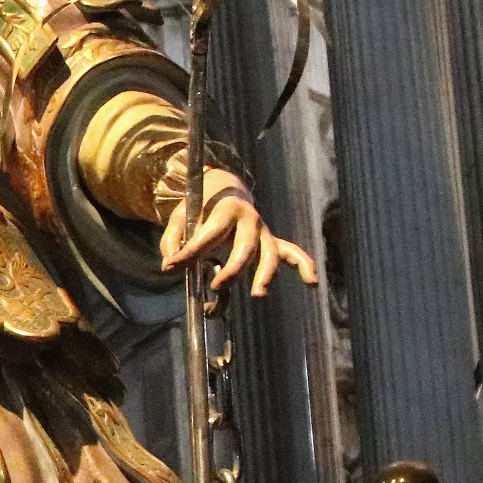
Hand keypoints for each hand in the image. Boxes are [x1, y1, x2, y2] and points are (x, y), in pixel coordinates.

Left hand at [160, 168, 319, 296]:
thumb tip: (170, 265)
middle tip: (217, 286)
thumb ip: (172, 239)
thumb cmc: (200, 207)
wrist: (224, 187)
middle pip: (245, 246)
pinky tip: (312, 282)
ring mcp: (262, 230)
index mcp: (225, 209)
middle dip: (233, 268)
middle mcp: (249, 219)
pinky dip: (303, 265)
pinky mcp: (269, 240)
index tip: (171, 267)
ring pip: (270, 253)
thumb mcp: (181, 216)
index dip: (190, 253)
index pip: (209, 234)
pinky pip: (291, 252)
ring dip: (265, 274)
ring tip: (258, 294)